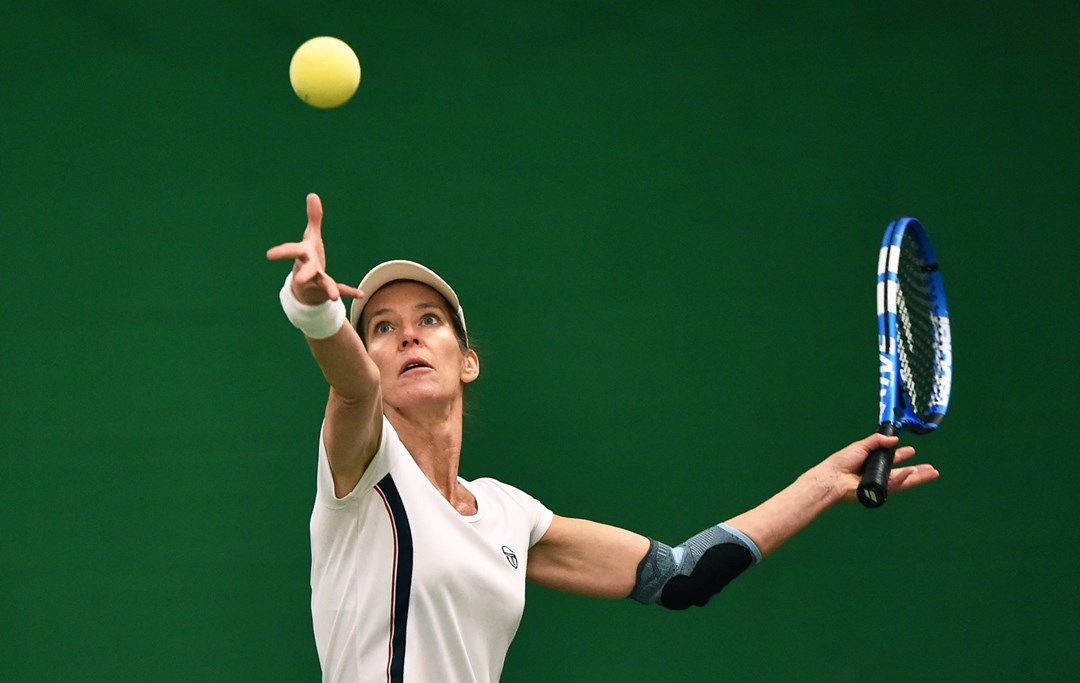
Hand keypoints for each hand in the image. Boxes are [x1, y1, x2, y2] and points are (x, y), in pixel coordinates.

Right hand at [266, 193, 361, 305]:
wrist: (306, 288)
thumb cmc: (308, 258)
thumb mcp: (311, 237)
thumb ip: (314, 218)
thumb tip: (313, 194)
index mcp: (304, 255)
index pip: (292, 251)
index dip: (282, 252)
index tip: (269, 255)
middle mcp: (309, 269)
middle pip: (306, 270)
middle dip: (303, 274)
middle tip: (297, 280)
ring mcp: (318, 281)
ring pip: (323, 284)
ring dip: (329, 289)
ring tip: (334, 296)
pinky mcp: (328, 289)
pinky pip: (341, 289)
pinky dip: (350, 292)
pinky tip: (360, 294)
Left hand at [819, 433, 939, 503]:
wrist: (832, 477)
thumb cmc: (841, 462)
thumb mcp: (861, 446)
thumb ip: (877, 441)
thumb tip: (895, 439)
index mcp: (873, 463)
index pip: (892, 460)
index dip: (903, 455)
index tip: (912, 451)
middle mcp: (878, 475)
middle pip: (902, 473)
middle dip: (918, 472)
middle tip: (932, 470)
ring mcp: (880, 485)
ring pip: (903, 481)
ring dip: (918, 477)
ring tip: (932, 473)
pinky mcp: (879, 493)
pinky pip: (894, 485)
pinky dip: (903, 478)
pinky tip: (911, 472)